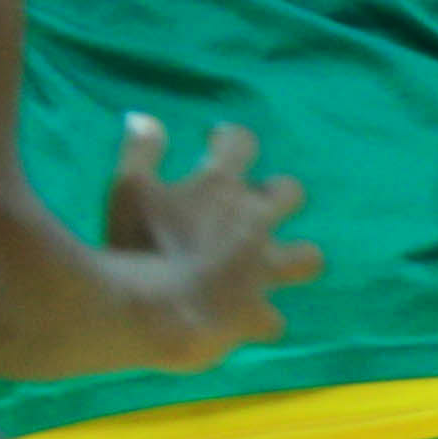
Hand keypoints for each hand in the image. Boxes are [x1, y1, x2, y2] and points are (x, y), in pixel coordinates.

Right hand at [100, 113, 320, 370]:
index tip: (218, 143)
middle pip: (289, 193)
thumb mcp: (128, 188)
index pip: (241, 142)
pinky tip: (246, 322)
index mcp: (221, 185)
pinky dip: (260, 319)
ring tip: (272, 263)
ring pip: (308, 258)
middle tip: (250, 203)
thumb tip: (144, 116)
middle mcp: (254, 222)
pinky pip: (273, 320)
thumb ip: (141, 151)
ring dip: (295, 257)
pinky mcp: (259, 315)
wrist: (158, 313)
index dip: (231, 140)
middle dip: (275, 194)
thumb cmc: (138, 243)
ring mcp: (263, 269)